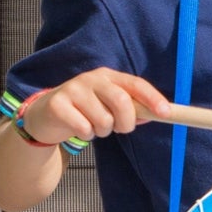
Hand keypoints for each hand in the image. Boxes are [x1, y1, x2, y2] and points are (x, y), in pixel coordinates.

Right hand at [20, 69, 170, 145]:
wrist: (46, 116)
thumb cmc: (86, 111)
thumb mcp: (109, 106)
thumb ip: (133, 109)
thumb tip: (157, 114)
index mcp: (108, 76)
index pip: (136, 84)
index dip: (152, 98)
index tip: (166, 113)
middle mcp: (91, 78)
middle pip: (121, 101)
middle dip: (127, 122)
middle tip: (121, 129)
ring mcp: (72, 89)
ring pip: (103, 119)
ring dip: (104, 131)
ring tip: (95, 127)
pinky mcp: (57, 104)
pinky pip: (84, 128)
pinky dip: (87, 135)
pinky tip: (80, 129)